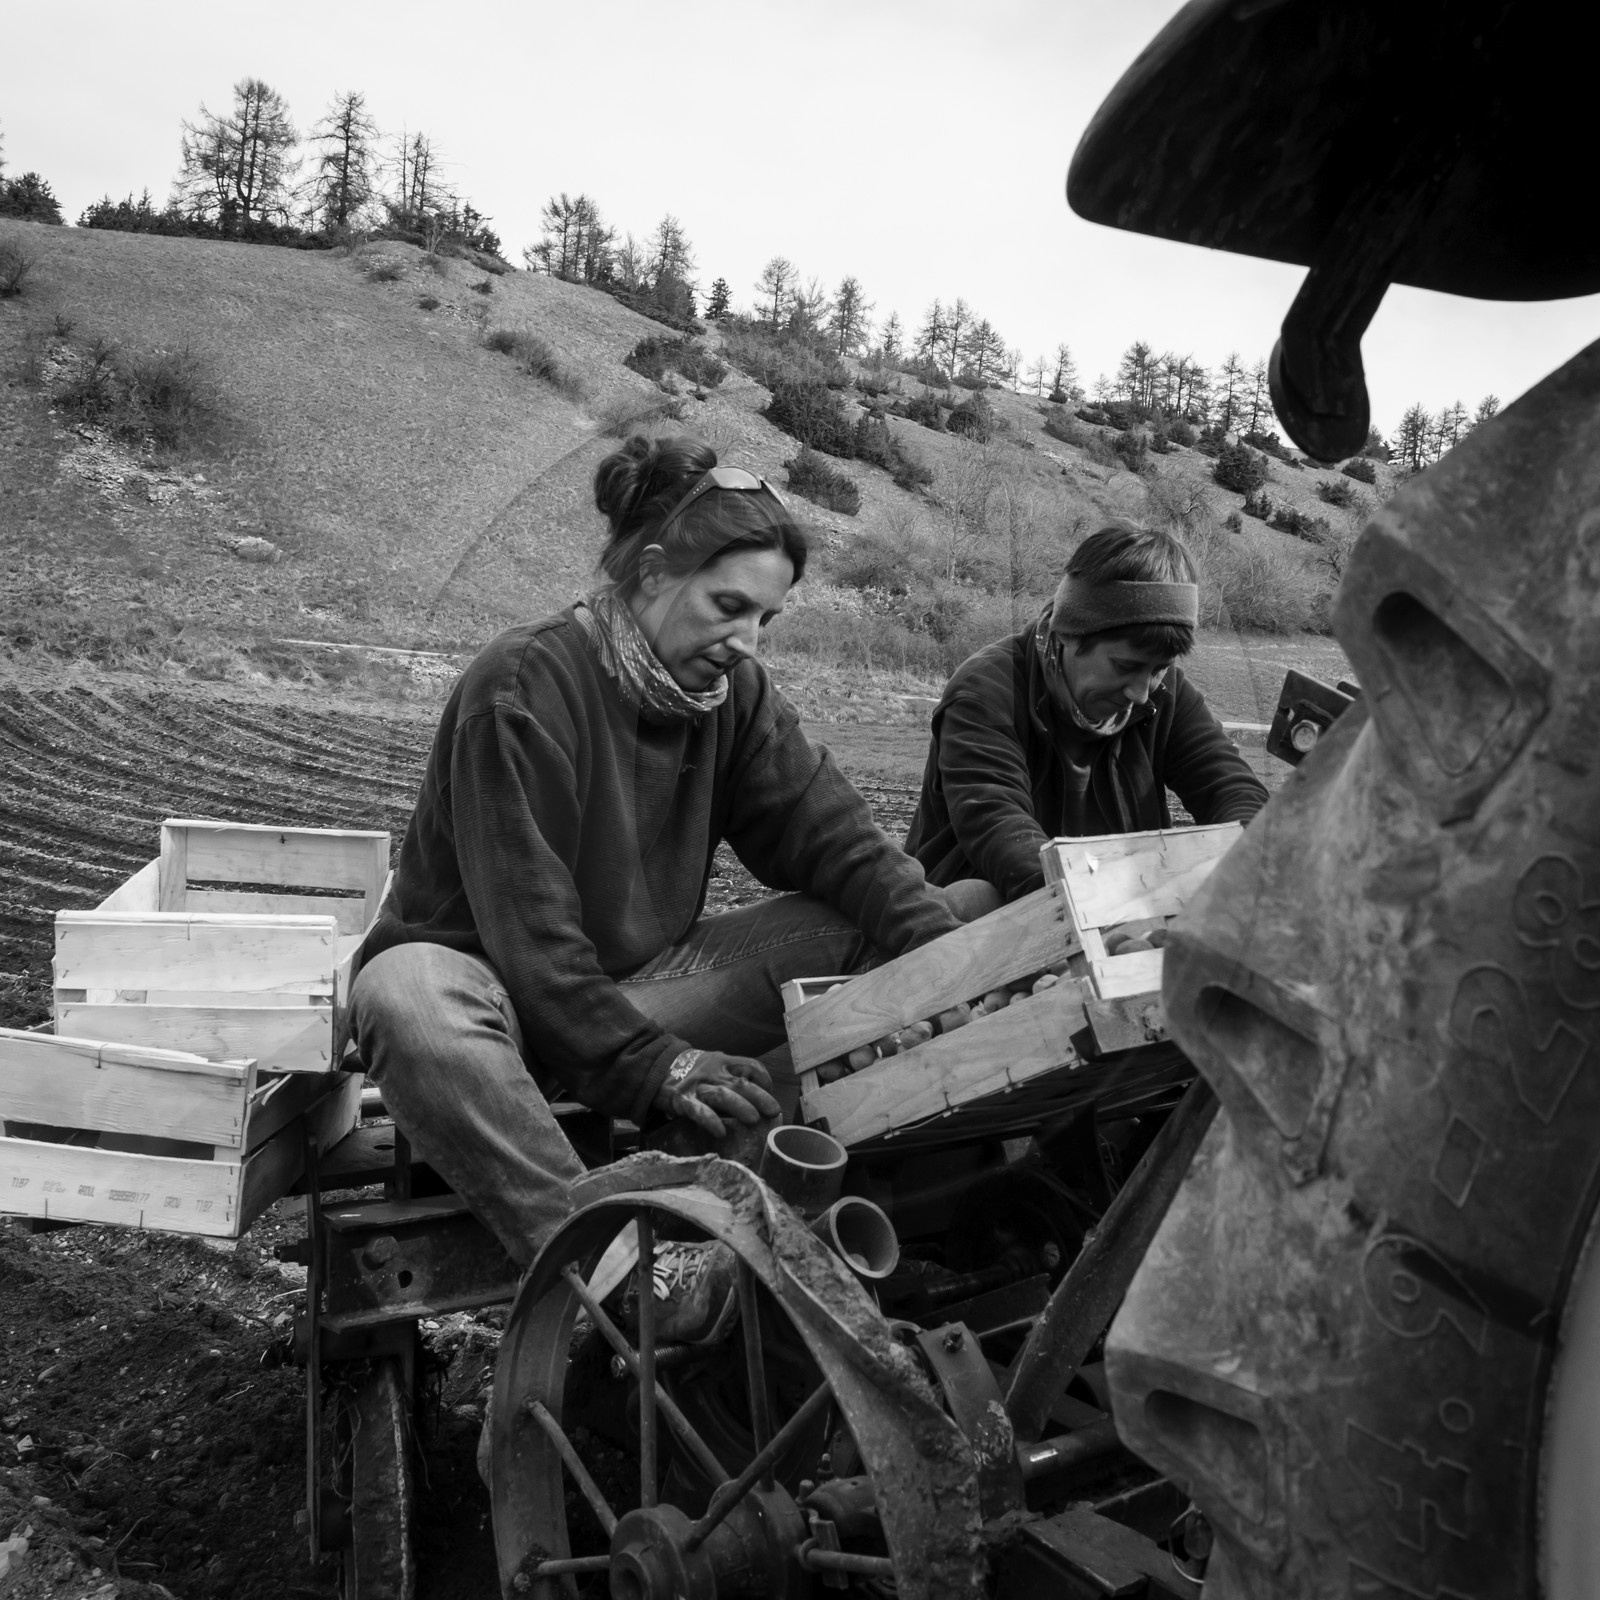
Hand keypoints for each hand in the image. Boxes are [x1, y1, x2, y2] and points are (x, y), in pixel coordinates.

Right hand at [655, 1050, 780, 1137]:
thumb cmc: (692, 1070)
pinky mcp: (683, 1099)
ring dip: (740, 1107)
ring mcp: (698, 1085)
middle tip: (773, 1111)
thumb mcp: (713, 1064)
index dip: (764, 1078)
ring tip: (754, 1120)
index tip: (771, 1091)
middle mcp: (713, 1071)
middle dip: (760, 1096)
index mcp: (723, 1061)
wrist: (656, 1065)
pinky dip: (710, 1120)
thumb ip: (731, 1074)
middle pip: (740, 1082)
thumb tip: (757, 1095)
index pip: (750, 1065)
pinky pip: (698, 1111)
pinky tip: (720, 1131)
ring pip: (722, 1095)